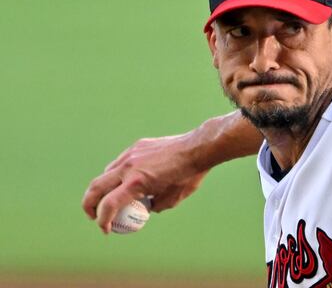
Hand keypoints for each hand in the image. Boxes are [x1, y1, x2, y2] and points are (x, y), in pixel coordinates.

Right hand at [81, 133, 207, 233]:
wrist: (198, 148)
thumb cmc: (188, 175)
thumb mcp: (172, 199)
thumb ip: (153, 206)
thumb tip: (145, 208)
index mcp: (136, 183)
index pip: (108, 205)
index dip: (102, 220)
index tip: (106, 229)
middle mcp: (129, 167)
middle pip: (96, 187)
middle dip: (89, 205)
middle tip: (93, 216)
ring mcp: (131, 154)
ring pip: (106, 173)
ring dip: (103, 188)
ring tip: (111, 198)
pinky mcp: (137, 146)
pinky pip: (120, 162)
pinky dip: (118, 174)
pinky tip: (127, 180)